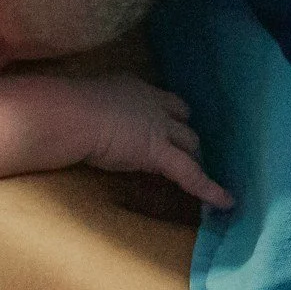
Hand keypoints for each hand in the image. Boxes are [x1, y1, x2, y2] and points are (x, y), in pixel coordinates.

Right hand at [70, 72, 234, 208]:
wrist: (70, 115)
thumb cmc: (65, 109)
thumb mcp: (84, 102)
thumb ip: (94, 111)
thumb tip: (84, 124)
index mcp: (134, 88)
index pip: (164, 101)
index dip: (171, 116)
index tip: (170, 127)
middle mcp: (153, 104)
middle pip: (182, 122)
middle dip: (186, 139)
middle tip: (184, 156)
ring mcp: (159, 128)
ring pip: (190, 144)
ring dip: (194, 158)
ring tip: (199, 176)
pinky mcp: (160, 153)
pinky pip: (191, 173)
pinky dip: (209, 188)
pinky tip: (225, 201)